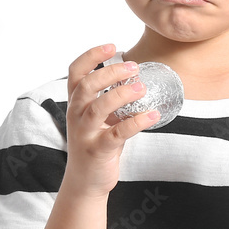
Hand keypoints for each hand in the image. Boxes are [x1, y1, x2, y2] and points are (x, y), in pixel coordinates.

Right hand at [64, 44, 159, 197]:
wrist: (85, 182)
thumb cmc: (95, 144)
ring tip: (142, 87)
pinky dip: (136, 122)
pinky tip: (152, 115)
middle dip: (110, 72)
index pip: (76, 72)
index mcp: (76, 104)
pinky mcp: (98, 150)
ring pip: (99, 107)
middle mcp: (76, 115)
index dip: (91, 56)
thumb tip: (137, 79)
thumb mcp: (98, 118)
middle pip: (87, 85)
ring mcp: (85, 133)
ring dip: (121, 94)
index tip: (112, 46)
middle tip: (134, 67)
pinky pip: (117, 133)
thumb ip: (110, 99)